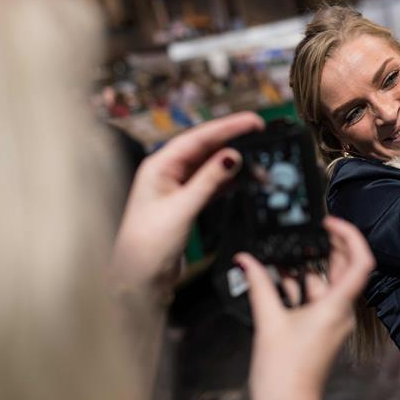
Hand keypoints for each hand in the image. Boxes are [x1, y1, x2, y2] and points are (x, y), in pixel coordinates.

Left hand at [111, 112, 264, 296]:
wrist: (140, 278)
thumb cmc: (147, 245)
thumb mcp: (182, 208)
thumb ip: (209, 181)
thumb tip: (232, 156)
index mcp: (159, 166)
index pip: (198, 138)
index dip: (228, 127)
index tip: (252, 121)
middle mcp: (167, 173)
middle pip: (205, 148)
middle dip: (232, 140)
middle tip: (260, 132)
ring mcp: (176, 188)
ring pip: (209, 166)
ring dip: (232, 163)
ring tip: (257, 158)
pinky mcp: (184, 204)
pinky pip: (210, 184)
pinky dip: (227, 181)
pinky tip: (242, 180)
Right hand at [241, 217, 374, 399]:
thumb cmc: (283, 373)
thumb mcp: (268, 322)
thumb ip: (259, 285)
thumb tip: (246, 260)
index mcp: (336, 307)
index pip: (360, 262)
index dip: (350, 236)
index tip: (329, 223)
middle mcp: (340, 311)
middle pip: (343, 268)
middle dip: (325, 247)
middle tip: (304, 230)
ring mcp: (332, 321)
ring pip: (326, 283)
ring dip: (307, 267)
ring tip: (282, 253)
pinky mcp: (322, 329)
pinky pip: (317, 298)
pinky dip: (301, 286)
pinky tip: (278, 278)